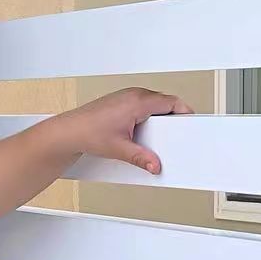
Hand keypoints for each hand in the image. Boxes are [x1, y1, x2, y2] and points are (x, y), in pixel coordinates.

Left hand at [60, 87, 192, 174]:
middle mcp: (134, 94)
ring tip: (155, 136)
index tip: (191, 124)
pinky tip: (141, 132)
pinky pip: (141, 106)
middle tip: (174, 135)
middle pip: (164, 103)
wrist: (69, 131)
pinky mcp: (121, 102)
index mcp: (138, 101)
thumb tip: (155, 165)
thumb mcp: (120, 149)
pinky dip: (146, 117)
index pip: (172, 102)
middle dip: (171, 119)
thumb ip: (141, 158)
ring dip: (158, 118)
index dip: (184, 113)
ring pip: (153, 104)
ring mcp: (127, 96)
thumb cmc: (88, 132)